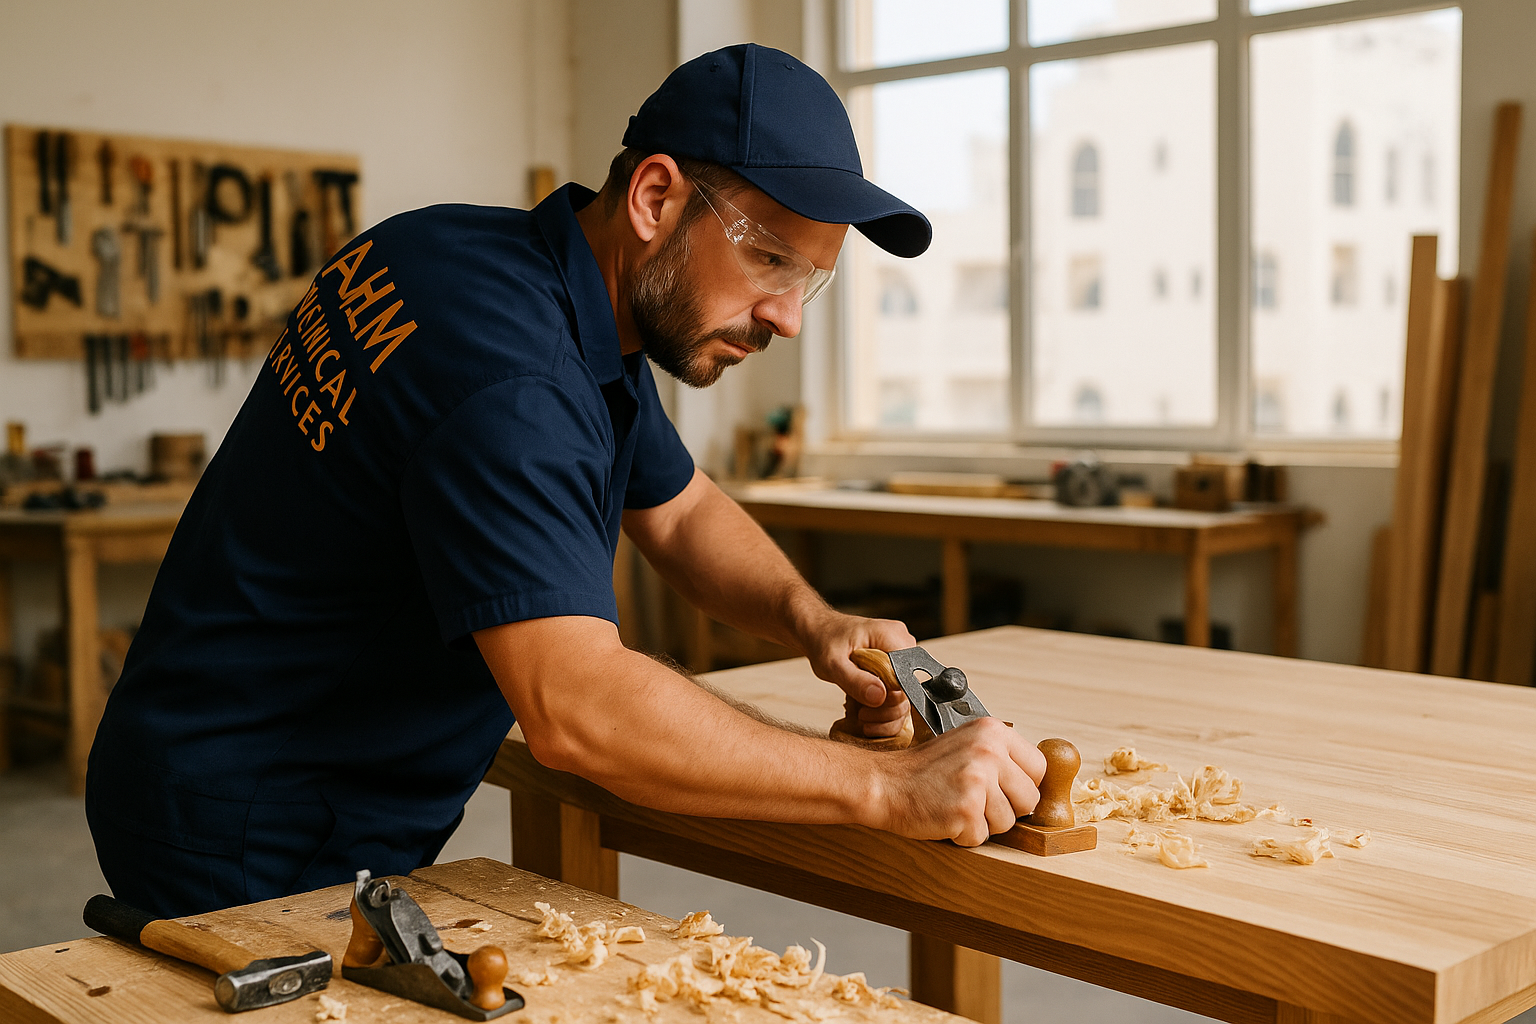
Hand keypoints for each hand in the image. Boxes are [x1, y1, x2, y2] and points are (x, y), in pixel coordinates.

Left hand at [801, 611, 915, 738]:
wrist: (820, 632)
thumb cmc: (825, 641)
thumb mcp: (833, 664)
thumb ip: (856, 680)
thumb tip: (880, 696)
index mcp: (892, 636)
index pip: (907, 677)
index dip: (890, 700)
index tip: (867, 711)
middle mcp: (903, 645)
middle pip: (908, 690)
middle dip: (886, 711)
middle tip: (863, 716)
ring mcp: (902, 657)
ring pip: (905, 697)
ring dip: (886, 714)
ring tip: (863, 717)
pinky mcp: (896, 668)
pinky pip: (898, 694)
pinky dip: (884, 709)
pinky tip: (867, 713)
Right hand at [867, 718, 1046, 845]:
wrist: (885, 783)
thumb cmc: (924, 769)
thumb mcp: (966, 744)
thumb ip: (1000, 755)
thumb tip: (1037, 780)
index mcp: (993, 731)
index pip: (1039, 767)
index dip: (1022, 785)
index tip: (1002, 788)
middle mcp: (989, 751)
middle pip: (1030, 799)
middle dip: (1006, 808)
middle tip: (974, 800)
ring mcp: (977, 780)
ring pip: (1008, 822)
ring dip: (983, 823)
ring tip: (956, 805)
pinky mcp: (966, 810)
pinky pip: (982, 837)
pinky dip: (963, 835)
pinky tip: (946, 817)